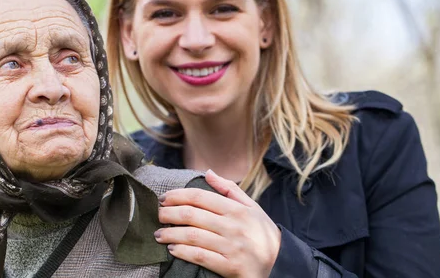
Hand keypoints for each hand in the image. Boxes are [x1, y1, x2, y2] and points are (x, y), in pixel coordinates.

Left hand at [155, 170, 280, 277]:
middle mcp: (233, 226)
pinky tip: (173, 250)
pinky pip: (201, 257)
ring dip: (171, 234)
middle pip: (192, 215)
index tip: (163, 198)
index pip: (200, 197)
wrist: (281, 263)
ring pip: (192, 236)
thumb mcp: (252, 207)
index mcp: (236, 209)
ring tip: (159, 234)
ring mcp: (231, 248)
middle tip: (157, 215)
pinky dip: (183, 252)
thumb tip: (208, 172)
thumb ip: (229, 189)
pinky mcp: (230, 267)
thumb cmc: (262, 232)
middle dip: (169, 214)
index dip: (177, 196)